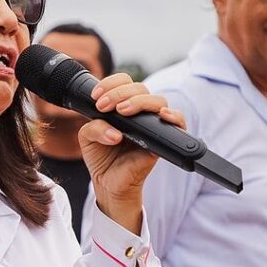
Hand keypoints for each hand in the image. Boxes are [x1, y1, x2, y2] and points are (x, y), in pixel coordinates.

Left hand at [78, 74, 184, 233]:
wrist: (109, 184)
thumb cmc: (101, 157)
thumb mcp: (87, 138)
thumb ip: (94, 126)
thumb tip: (114, 131)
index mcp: (122, 106)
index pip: (124, 83)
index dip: (111, 84)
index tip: (96, 96)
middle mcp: (139, 113)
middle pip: (140, 88)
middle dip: (120, 92)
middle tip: (104, 106)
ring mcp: (153, 125)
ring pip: (158, 100)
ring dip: (139, 102)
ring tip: (122, 111)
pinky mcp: (163, 140)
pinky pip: (178, 122)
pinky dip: (173, 116)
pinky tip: (162, 115)